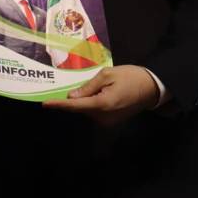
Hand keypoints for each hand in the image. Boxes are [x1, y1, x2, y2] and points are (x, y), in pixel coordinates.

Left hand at [42, 65, 159, 125]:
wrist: (152, 88)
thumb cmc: (130, 77)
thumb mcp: (108, 75)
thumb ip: (88, 86)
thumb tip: (72, 96)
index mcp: (102, 104)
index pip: (75, 105)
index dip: (59, 104)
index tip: (45, 104)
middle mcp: (103, 117)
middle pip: (81, 108)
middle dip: (77, 97)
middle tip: (85, 83)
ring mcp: (108, 122)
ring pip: (88, 110)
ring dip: (87, 99)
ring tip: (102, 86)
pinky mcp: (112, 122)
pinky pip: (96, 112)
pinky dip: (94, 103)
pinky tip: (103, 92)